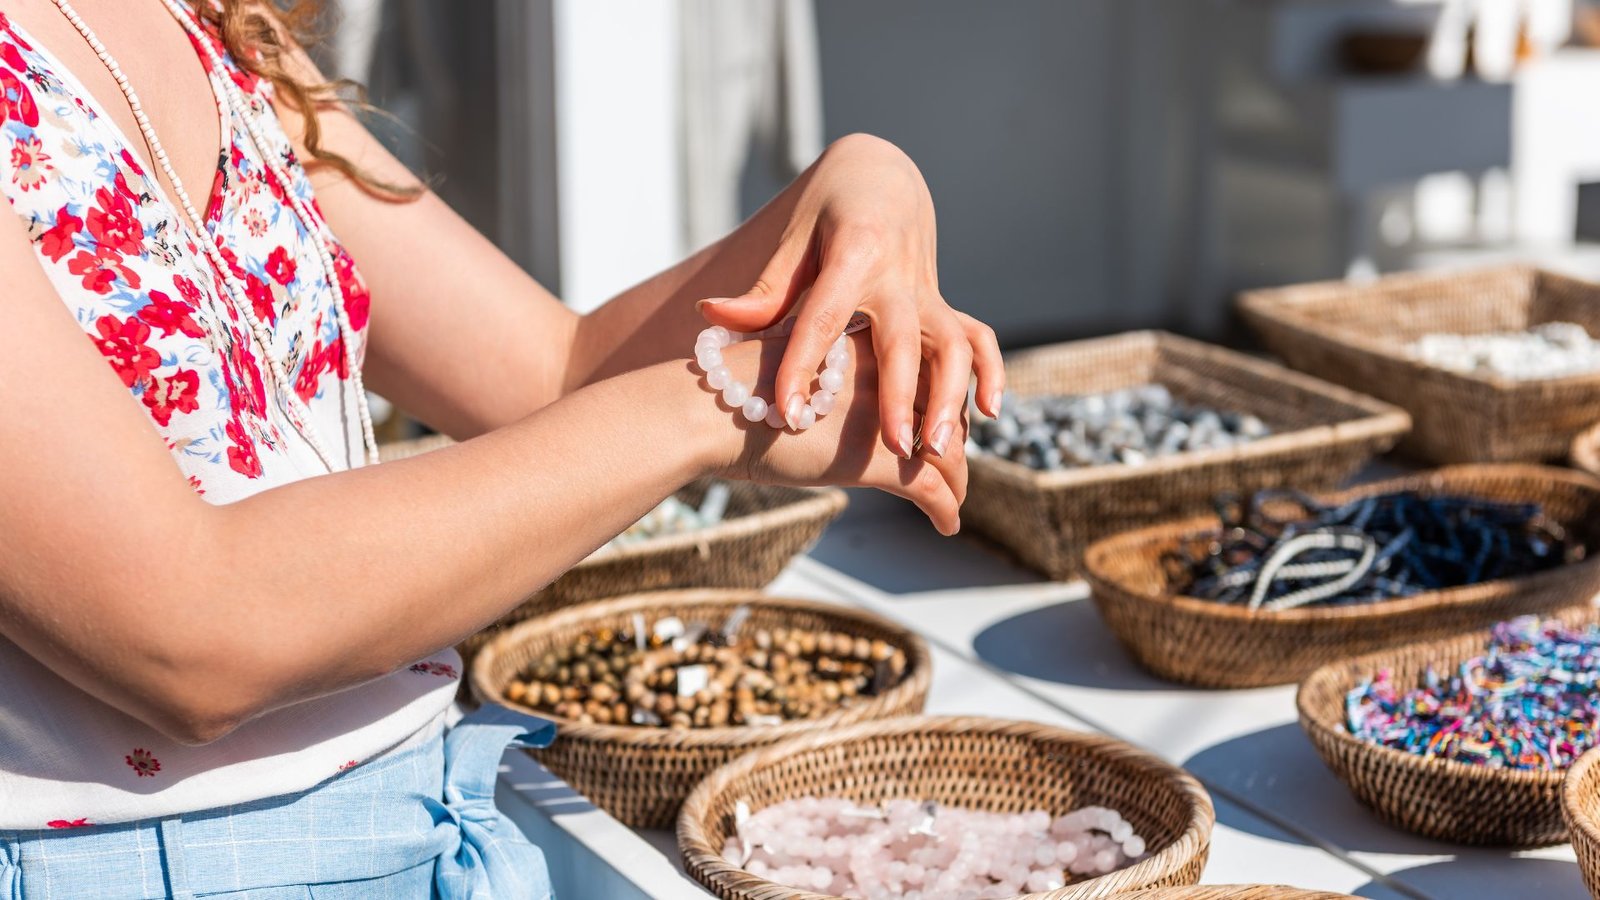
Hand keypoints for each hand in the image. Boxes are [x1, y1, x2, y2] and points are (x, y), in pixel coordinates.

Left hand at [697, 133, 1002, 461]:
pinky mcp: (945, 305)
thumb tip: (711, 315)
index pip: (825, 318)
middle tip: (894, 446)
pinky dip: (991, 373)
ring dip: (951, 396)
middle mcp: (899, 275)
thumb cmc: (826, 212)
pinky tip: (989, 414)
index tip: (788, 413)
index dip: (804, 366)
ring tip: (939, 446)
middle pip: (904, 340)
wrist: (882, 177)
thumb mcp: (793, 238)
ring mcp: (929, 292)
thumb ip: (764, 289)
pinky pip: (979, 338)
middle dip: (901, 395)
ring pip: (953, 344)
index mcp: (853, 254)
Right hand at [712, 333, 966, 535]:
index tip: (927, 420)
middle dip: (949, 439)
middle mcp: (889, 370)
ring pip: (947, 450)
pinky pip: (932, 489)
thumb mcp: (784, 362)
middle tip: (946, 460)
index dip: (930, 399)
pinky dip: (946, 509)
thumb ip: (813, 370)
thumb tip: (811, 390)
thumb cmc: (732, 390)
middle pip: (944, 408)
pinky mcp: (881, 459)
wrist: (716, 409)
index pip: (922, 368)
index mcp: (867, 340)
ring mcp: (889, 415)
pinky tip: (946, 523)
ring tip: (953, 496)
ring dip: (955, 479)